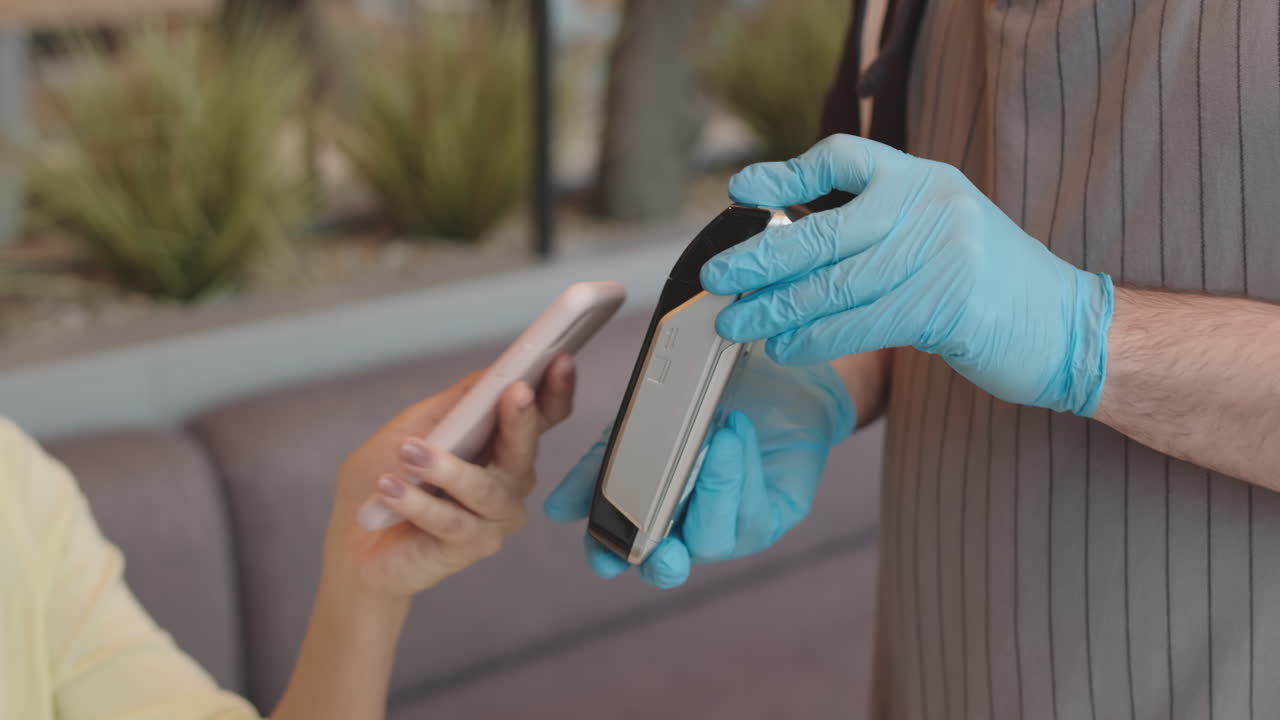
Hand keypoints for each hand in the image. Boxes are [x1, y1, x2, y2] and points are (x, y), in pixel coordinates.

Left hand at [324, 356, 575, 600]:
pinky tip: (391, 487)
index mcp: (502, 445)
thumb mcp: (416, 426)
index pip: (543, 415)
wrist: (353, 545)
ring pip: (485, 489)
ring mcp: (495, 516)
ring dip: (447, 468)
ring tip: (410, 453)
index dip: (556, 389)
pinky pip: (451, 521)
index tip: (561, 360)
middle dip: (522, 419)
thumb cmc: (385, 480)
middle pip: (525, 449)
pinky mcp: (472, 547)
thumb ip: (457, 403)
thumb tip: (495, 372)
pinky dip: (417, 502)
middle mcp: (509, 481)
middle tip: (515, 391)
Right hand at [543, 349, 853, 587]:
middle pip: (668, 566)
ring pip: (714, 539)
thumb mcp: (642, 426)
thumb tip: (557, 509)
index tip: (607, 556)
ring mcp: (732, 525)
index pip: (622, 548)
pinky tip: (737, 436)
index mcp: (652, 510)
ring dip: (713, 492)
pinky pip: (754, 514)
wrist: (768, 367)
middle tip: (666, 546)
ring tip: (716, 440)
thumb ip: (602, 466)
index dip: (610, 556)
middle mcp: (688, 527)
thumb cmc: (705, 400)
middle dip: (663, 562)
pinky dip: (742, 474)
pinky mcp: (776, 514)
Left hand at [702, 134, 1113, 415]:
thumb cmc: (991, 290)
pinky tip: (785, 346)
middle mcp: (934, 204)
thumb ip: (880, 227)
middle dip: (762, 257)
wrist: (1073, 328)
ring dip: (776, 308)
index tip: (742, 190)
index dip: (788, 173)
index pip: (846, 157)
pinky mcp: (949, 302)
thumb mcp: (941, 233)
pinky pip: (862, 321)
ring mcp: (945, 251)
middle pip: (826, 229)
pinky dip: (815, 337)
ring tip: (737, 324)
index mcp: (926, 180)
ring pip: (836, 283)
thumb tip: (791, 245)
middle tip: (717, 276)